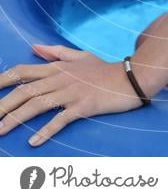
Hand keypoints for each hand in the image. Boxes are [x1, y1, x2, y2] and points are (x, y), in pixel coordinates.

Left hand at [0, 44, 143, 147]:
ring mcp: (72, 92)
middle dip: (4, 104)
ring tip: (0, 131)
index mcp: (58, 67)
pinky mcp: (84, 105)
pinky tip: (34, 141)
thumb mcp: (80, 56)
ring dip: (17, 119)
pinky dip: (47, 130)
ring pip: (38, 104)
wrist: (132, 77)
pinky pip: (62, 119)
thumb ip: (56, 52)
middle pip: (26, 91)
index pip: (24, 71)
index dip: (4, 79)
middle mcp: (61, 78)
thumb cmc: (104, 69)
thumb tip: (33, 47)